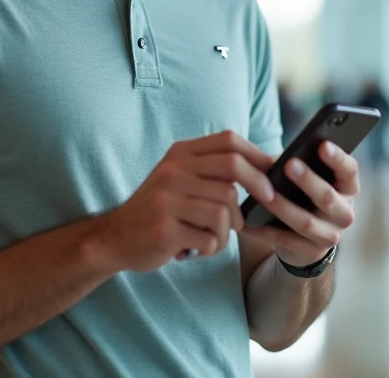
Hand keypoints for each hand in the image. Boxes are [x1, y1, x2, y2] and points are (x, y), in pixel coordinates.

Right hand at [94, 131, 275, 272]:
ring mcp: (167, 198)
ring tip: (210, 238)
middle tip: (268, 202)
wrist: (114, 237)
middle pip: (233, 169)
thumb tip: (266, 169)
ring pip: (225, 209)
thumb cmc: (159, 210)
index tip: (274, 172)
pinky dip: (211, 248)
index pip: (228, 140)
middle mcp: (173, 170)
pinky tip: (194, 249)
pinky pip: (210, 237)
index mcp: (180, 154)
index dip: (258, 154)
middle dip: (258, 187)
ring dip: (227, 232)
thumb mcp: (181, 179)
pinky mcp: (165, 227)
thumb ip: (214, 171)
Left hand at [239, 141, 359, 267]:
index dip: (338, 158)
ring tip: (264, 194)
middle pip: (328, 197)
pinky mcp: (311, 252)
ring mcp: (330, 235)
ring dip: (283, 207)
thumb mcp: (306, 179)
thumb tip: (279, 157)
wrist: (306, 239)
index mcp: (347, 188)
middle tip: (289, 164)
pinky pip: (286, 240)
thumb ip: (298, 165)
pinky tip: (247, 221)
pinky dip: (265, 230)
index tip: (322, 145)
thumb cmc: (304, 196)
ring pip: (306, 221)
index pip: (349, 170)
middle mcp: (344, 213)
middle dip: (308, 181)